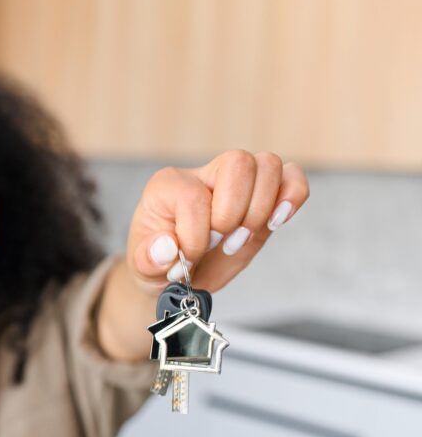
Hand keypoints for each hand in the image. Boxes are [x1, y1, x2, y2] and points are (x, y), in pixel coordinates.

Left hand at [126, 150, 309, 296]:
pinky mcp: (263, 197)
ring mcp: (236, 183)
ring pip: (267, 164)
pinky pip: (291, 176)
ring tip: (241, 239)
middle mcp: (203, 175)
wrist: (178, 274)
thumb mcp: (144, 268)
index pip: (193, 196)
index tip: (189, 260)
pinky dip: (293, 196)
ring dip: (260, 209)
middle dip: (233, 213)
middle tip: (220, 244)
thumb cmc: (160, 264)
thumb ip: (148, 259)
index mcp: (168, 185)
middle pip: (237, 162)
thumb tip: (167, 248)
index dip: (196, 236)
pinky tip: (275, 222)